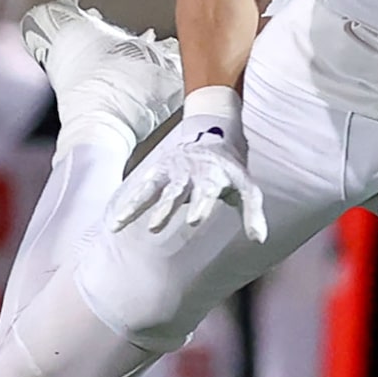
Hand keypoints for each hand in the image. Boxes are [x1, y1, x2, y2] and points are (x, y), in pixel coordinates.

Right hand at [107, 88, 266, 243]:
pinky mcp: (159, 170)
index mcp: (214, 175)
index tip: (194, 220)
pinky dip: (130, 204)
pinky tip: (118, 221)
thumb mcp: (248, 188)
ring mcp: (172, 170)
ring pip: (154, 188)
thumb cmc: (231, 171)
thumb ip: (253, 214)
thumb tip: (259, 240)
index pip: (207, 191)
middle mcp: (190, 172)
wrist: (214, 135)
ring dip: (138, 205)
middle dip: (166, 208)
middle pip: (177, 191)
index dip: (200, 204)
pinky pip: (142, 189)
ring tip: (123, 221)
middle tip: (155, 226)